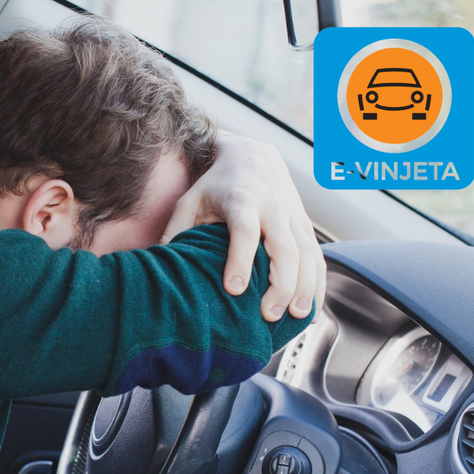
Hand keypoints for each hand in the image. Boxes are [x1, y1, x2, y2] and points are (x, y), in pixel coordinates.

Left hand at [160, 135, 324, 322]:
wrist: (252, 155)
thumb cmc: (215, 184)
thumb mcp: (190, 200)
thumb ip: (175, 231)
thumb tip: (156, 265)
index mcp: (241, 201)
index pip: (243, 231)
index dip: (240, 259)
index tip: (234, 289)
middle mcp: (272, 208)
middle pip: (284, 247)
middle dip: (281, 283)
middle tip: (268, 315)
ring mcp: (292, 216)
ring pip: (307, 254)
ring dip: (304, 287)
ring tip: (295, 317)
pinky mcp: (304, 225)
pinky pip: (317, 257)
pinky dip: (317, 284)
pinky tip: (310, 310)